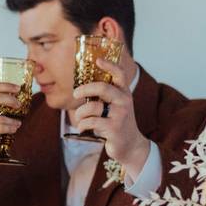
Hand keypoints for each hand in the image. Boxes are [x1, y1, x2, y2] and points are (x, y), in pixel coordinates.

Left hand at [73, 59, 150, 177]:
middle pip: (102, 88)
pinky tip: (83, 128)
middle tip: (75, 94)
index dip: (109, 65)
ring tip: (80, 118)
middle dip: (84, 89)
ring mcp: (120, 115)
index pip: (119, 74)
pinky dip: (82, 125)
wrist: (130, 145)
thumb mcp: (116, 106)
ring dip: (80, 113)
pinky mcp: (114, 128)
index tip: (98, 60)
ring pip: (92, 107)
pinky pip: (90, 122)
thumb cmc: (117, 122)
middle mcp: (124, 101)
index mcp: (124, 93)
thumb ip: (105, 96)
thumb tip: (82, 86)